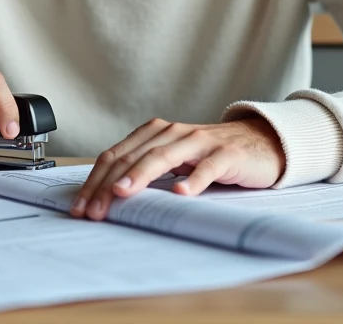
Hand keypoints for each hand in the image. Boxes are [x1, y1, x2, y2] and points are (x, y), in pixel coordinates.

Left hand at [70, 117, 285, 220]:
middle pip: (133, 157)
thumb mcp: (174, 161)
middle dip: (108, 185)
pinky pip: (208, 166)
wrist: (261, 143)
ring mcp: (201, 141)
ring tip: (122, 194)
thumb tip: (108, 198)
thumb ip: (147, 171)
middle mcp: (174, 132)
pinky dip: (193, 179)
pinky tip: (181, 193)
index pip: (116, 156)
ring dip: (140, 176)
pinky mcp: (227, 154)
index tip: (80, 207)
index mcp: (156, 133)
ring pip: (164, 156)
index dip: (95, 181)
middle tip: (93, 211)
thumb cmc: (212, 155)